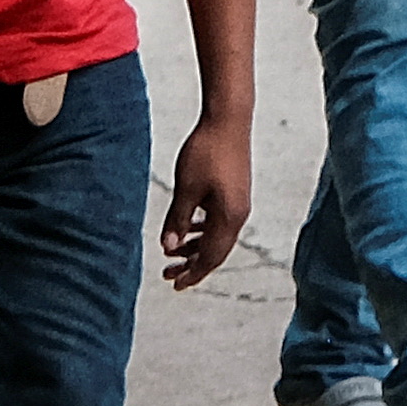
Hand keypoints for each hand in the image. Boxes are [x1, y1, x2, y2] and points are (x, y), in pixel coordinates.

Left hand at [162, 109, 252, 286]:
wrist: (228, 120)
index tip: (175, 285)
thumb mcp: (186, 188)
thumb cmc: (206, 152)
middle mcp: (238, 215)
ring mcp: (238, 204)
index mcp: (229, 217)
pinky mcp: (234, 193)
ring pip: (217, 236)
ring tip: (171, 254)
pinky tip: (187, 229)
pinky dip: (202, 230)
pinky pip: (219, 221)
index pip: (211, 257)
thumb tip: (169, 247)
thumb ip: (178, 220)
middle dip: (192, 265)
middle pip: (215, 251)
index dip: (193, 273)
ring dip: (194, 247)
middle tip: (167, 275)